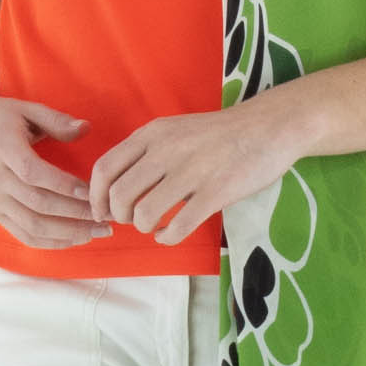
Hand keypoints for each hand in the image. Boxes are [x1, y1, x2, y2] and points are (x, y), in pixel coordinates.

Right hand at [0, 88, 112, 250]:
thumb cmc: (0, 120)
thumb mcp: (27, 109)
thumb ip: (56, 120)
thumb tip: (86, 128)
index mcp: (3, 146)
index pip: (33, 172)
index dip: (63, 185)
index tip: (91, 191)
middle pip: (36, 203)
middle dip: (74, 214)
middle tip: (105, 217)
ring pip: (31, 224)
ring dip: (67, 232)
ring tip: (97, 231)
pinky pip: (23, 234)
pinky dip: (50, 242)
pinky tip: (74, 239)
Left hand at [88, 97, 307, 246]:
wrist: (268, 127)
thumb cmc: (219, 134)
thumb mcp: (175, 130)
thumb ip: (146, 152)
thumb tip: (118, 188)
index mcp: (153, 134)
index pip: (104, 169)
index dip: (96, 197)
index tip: (103, 211)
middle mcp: (166, 150)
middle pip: (119, 195)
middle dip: (119, 216)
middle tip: (132, 220)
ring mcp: (191, 172)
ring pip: (144, 214)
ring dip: (143, 227)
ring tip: (154, 225)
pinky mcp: (215, 192)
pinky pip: (177, 227)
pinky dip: (166, 237)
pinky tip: (169, 234)